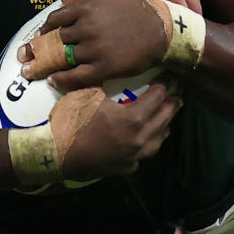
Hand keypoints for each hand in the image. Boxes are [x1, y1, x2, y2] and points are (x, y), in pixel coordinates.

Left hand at [20, 0, 168, 89]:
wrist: (162, 28)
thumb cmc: (137, 5)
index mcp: (87, 8)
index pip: (56, 18)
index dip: (45, 28)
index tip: (39, 35)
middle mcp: (87, 27)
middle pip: (55, 40)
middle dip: (37, 48)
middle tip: (24, 56)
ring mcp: (95, 48)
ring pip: (63, 58)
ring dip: (44, 65)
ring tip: (31, 70)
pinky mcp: (105, 67)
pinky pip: (77, 76)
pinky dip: (62, 80)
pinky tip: (54, 81)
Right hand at [58, 84, 179, 180]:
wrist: (56, 153)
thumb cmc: (71, 120)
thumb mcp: (86, 93)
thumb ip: (102, 81)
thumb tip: (104, 65)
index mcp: (133, 117)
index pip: (157, 98)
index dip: (163, 86)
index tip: (168, 78)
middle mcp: (139, 138)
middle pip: (163, 120)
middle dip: (171, 106)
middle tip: (177, 97)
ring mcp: (133, 156)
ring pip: (157, 141)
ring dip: (163, 128)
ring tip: (165, 120)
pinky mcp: (125, 168)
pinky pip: (142, 156)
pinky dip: (146, 146)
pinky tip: (142, 142)